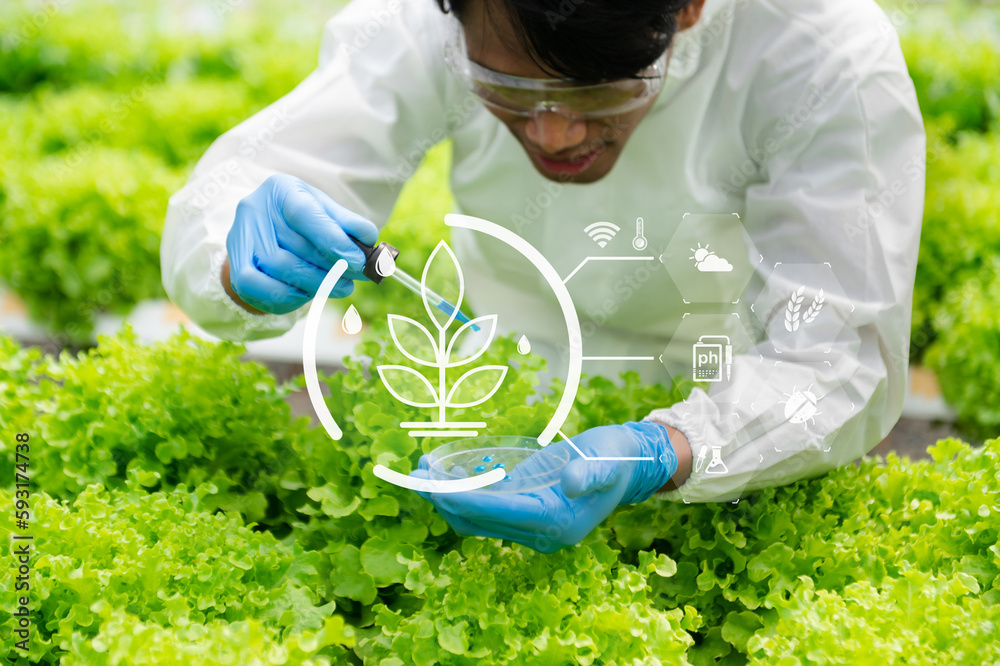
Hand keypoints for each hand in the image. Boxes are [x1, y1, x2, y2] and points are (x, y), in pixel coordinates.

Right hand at [225, 174, 377, 313]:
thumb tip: (370, 241)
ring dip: (318, 283)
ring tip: (341, 286)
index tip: (358, 261)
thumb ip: (349, 225)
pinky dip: (294, 296)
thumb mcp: (327, 212)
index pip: (305, 214)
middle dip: (332, 267)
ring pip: (282, 270)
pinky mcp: (237, 268)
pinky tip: (311, 293)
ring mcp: (241, 239)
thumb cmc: (304, 221)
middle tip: (356, 277)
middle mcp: (254, 210)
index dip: (333, 240)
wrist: (267, 233)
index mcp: (281, 190)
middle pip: (296, 247)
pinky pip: (265, 290)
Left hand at [409, 421, 676, 552]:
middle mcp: (538, 530)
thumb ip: (588, 474)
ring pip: (476, 516)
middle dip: (445, 498)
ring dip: (447, 496)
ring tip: (420, 470)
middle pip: (478, 520)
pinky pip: (484, 505)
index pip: (499, 513)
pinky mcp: (524, 506)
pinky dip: (462, 490)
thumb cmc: (616, 458)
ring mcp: (529, 521)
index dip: (465, 499)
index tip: (435, 486)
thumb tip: (569, 483)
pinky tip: (444, 469)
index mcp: (556, 523)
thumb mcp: (606, 461)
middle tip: (414, 475)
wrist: (628, 462)